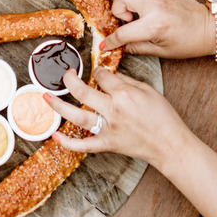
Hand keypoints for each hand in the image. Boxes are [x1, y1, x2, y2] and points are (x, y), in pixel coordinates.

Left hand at [47, 68, 195, 167]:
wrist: (169, 144)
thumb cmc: (162, 117)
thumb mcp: (148, 90)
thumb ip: (126, 81)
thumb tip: (108, 75)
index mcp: (124, 94)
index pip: (102, 76)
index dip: (98, 71)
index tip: (97, 72)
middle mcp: (113, 110)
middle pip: (83, 92)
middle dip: (70, 80)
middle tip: (65, 75)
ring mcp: (108, 129)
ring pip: (77, 116)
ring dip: (59, 106)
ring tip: (46, 97)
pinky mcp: (106, 144)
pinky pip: (83, 145)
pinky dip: (68, 142)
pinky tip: (54, 135)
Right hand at [101, 0, 214, 57]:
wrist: (210, 29)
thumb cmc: (189, 42)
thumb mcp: (160, 51)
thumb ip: (136, 47)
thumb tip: (120, 46)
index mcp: (155, 25)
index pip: (123, 32)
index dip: (111, 40)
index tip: (107, 43)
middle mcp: (157, 4)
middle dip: (118, 7)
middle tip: (127, 17)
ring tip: (132, 2)